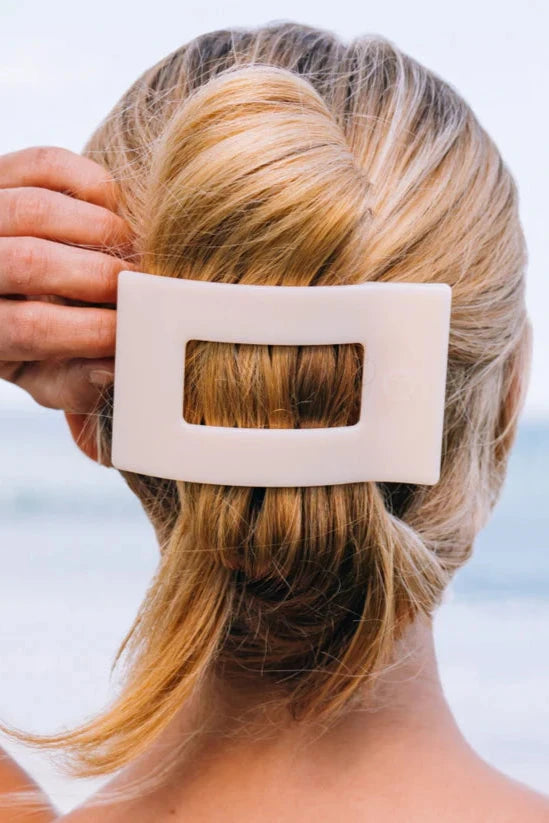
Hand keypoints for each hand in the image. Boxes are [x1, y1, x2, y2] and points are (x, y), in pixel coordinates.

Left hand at [0, 146, 135, 455]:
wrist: (4, 285)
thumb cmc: (28, 334)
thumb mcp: (40, 373)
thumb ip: (74, 384)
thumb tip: (113, 368)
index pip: (29, 327)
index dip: (90, 330)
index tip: (131, 330)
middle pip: (30, 264)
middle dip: (100, 276)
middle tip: (138, 286)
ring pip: (38, 209)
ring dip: (102, 230)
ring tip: (129, 250)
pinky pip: (44, 164)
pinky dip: (90, 181)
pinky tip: (111, 207)